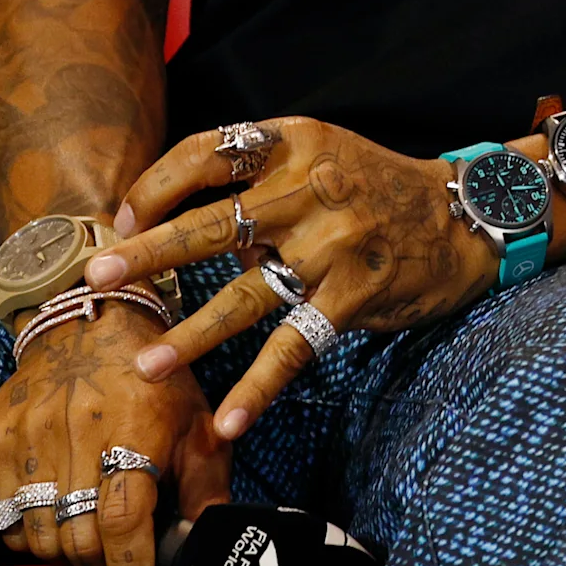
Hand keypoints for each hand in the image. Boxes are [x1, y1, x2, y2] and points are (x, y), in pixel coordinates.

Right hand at [0, 306, 224, 565]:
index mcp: (135, 432)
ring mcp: (30, 437)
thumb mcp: (197, 422)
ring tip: (90, 549)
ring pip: (37, 535)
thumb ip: (206, 487)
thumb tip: (209, 543)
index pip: (123, 526)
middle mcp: (78, 435)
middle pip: (78, 540)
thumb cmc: (157, 376)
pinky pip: (2, 514)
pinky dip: (27, 532)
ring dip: (65, 555)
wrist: (91, 319)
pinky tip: (55, 522)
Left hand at [88, 118, 500, 442]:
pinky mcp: (354, 293)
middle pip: (213, 222)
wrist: (465, 217)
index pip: (209, 152)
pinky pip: (294, 346)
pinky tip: (227, 421)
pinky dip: (258, 389)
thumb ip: (259, 187)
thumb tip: (181, 234)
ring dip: (190, 334)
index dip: (158, 184)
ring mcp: (334, 243)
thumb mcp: (323, 157)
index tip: (126, 217)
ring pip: (245, 294)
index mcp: (298, 143)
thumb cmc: (378, 187)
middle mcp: (314, 187)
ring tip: (145, 365)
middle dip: (150, 253)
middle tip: (100, 276)